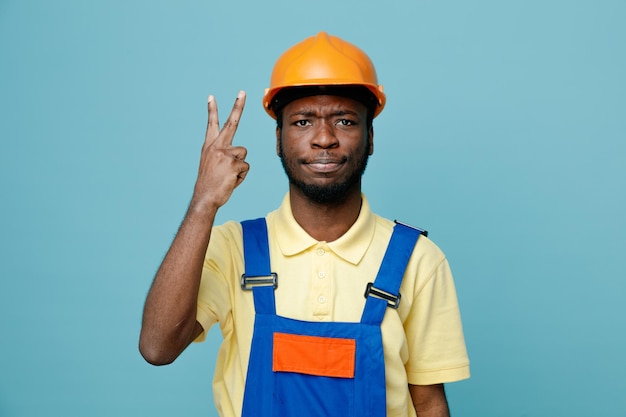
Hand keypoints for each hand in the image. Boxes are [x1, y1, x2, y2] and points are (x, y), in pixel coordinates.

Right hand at [191, 91, 248, 211]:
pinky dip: (241, 176)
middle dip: (238, 106)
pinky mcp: (233, 163)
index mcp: (209, 146)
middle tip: (242, 92)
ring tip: (228, 175)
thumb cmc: (210, 184)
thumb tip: (240, 154)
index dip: (212, 110)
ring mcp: (225, 154)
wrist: (205, 197)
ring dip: (240, 166)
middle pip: (231, 123)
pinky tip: (231, 180)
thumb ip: (223, 155)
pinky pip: (245, 167)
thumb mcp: (211, 165)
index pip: (212, 125)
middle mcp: (216, 146)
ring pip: (243, 154)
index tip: (211, 96)